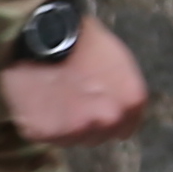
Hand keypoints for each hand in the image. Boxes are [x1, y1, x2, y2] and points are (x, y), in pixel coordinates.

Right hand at [0, 25, 151, 147]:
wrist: (41, 32)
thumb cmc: (83, 41)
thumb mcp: (119, 60)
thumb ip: (125, 93)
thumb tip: (116, 112)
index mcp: (131, 101)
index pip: (124, 130)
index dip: (107, 115)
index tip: (94, 101)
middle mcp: (107, 120)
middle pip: (98, 137)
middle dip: (88, 123)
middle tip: (72, 97)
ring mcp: (75, 129)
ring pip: (73, 140)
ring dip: (65, 126)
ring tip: (55, 99)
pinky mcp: (43, 132)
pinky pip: (47, 136)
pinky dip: (42, 122)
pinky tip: (41, 102)